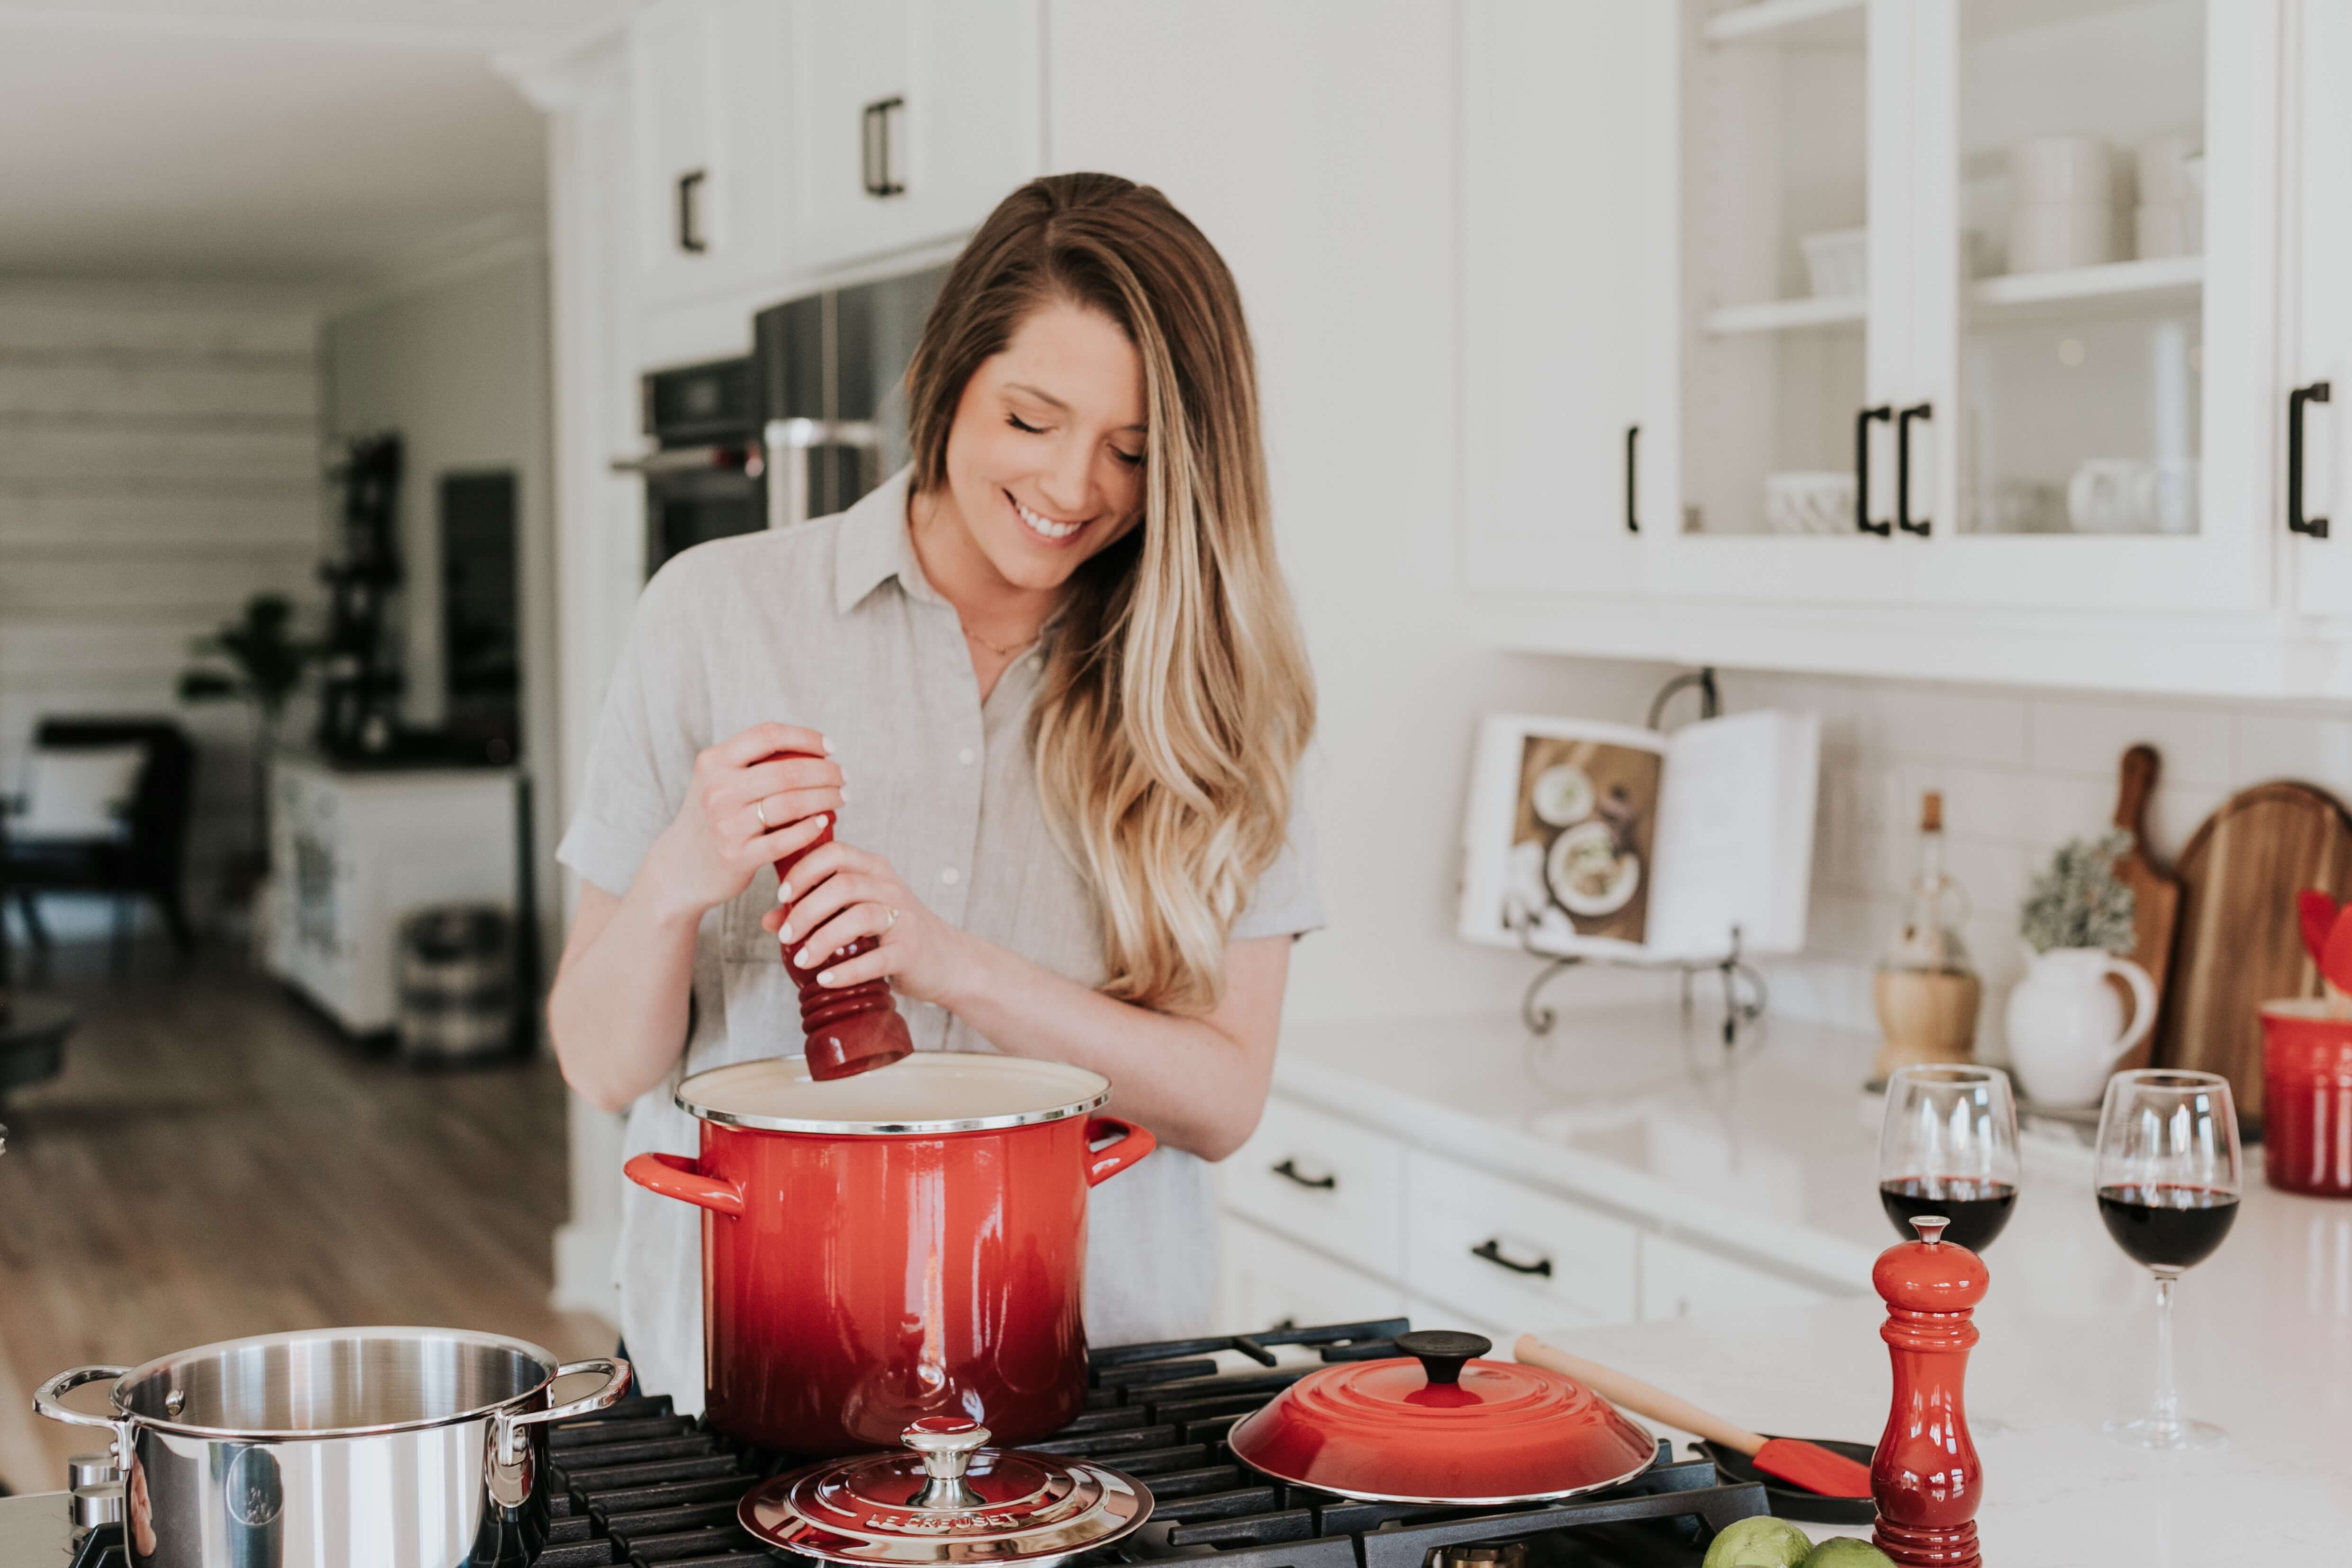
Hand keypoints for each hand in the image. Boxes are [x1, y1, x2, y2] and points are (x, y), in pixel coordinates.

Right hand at [638, 722, 844, 924]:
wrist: (680, 868)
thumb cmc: (712, 818)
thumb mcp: (716, 781)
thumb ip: (749, 763)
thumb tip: (809, 748)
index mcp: (713, 762)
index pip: (768, 735)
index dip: (805, 737)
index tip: (830, 747)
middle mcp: (717, 790)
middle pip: (787, 771)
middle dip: (825, 772)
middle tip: (843, 777)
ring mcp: (726, 824)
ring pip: (791, 804)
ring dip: (826, 798)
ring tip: (841, 798)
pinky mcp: (737, 856)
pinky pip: (785, 839)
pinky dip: (810, 828)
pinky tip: (823, 821)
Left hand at [761, 838, 968, 1005]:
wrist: (945, 960)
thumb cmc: (891, 933)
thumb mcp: (854, 913)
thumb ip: (815, 911)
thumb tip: (769, 920)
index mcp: (873, 869)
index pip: (834, 853)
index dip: (804, 871)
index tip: (782, 896)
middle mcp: (889, 887)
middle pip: (842, 885)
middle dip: (806, 910)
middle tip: (786, 936)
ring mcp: (903, 917)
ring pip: (859, 917)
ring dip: (823, 939)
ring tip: (801, 960)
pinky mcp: (910, 950)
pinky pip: (876, 959)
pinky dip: (846, 970)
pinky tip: (825, 979)